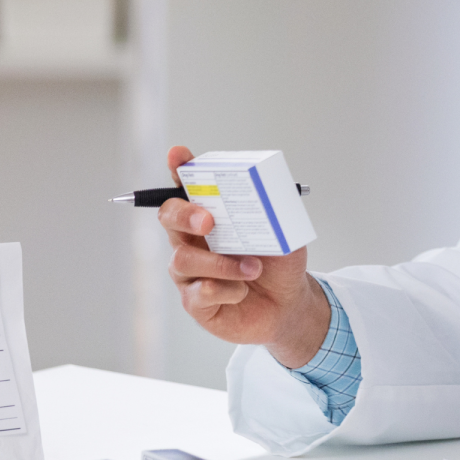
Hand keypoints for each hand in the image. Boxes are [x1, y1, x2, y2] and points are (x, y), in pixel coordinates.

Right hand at [160, 146, 329, 367]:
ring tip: (252, 268)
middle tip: (209, 221)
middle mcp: (193, 240)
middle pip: (169, 217)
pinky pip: (199, 292)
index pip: (189, 187)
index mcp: (212, 216)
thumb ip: (273, 212)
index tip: (178, 155)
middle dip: (184, 214)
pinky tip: (243, 290)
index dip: (180, 169)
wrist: (289, 304)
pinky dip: (226, 289)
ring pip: (183, 259)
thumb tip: (268, 193)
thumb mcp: (284, 232)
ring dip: (221, 263)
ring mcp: (190, 271)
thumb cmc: (279, 263)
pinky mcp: (194, 301)